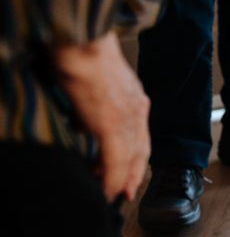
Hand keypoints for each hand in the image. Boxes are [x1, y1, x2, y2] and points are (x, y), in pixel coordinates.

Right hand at [53, 32, 149, 201]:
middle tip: (126, 193)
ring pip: (130, 159)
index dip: (136, 157)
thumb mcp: (98, 82)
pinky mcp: (112, 124)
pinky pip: (116, 160)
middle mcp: (137, 109)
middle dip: (134, 174)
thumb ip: (97, 103)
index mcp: (135, 98)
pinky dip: (113, 178)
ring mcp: (127, 118)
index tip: (131, 173)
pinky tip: (108, 190)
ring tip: (112, 195)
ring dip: (122, 181)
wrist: (82, 41)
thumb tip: (85, 120)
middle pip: (141, 150)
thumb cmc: (82, 53)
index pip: (140, 135)